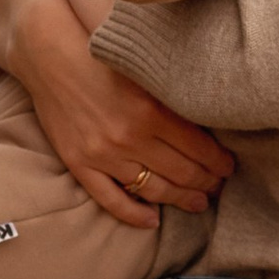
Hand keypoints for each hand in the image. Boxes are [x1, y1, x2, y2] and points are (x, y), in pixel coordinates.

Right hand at [0, 0, 234, 230]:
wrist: (50, 57)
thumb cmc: (101, 56)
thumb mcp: (144, 69)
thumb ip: (173, 95)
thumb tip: (210, 118)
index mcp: (151, 110)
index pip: (199, 148)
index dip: (219, 162)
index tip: (229, 167)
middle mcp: (129, 137)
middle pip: (182, 172)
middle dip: (206, 183)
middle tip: (218, 187)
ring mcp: (103, 155)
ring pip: (153, 189)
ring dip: (181, 199)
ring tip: (198, 203)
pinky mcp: (80, 164)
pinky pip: (111, 200)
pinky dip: (134, 215)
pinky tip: (153, 221)